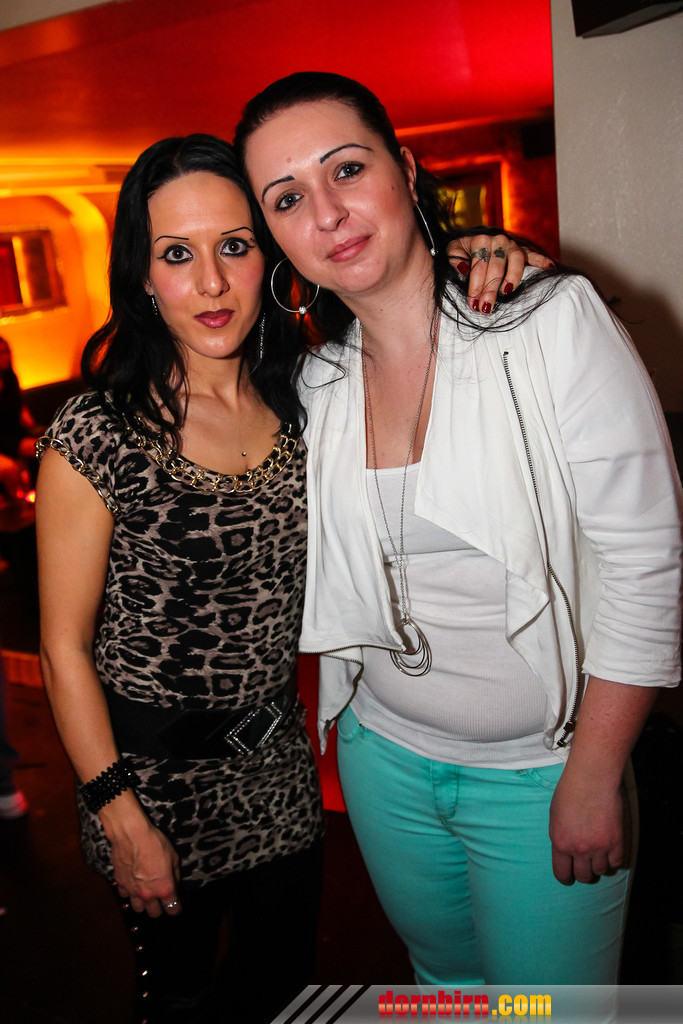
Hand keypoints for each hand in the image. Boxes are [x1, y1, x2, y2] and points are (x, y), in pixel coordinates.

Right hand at [107, 816, 181, 917]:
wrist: (131, 835)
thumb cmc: (154, 843)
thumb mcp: (174, 857)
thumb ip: (175, 875)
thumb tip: (174, 883)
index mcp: (164, 888)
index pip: (173, 909)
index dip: (176, 908)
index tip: (176, 906)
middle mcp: (148, 894)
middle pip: (154, 914)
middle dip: (159, 908)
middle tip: (160, 899)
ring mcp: (132, 891)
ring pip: (138, 909)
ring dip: (143, 904)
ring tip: (146, 894)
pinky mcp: (121, 884)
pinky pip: (125, 896)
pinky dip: (129, 892)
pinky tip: (133, 884)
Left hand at [448, 234, 553, 313]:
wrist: (472, 241)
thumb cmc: (463, 250)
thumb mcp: (452, 250)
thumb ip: (454, 258)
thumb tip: (462, 269)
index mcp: (480, 240)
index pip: (479, 265)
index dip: (475, 285)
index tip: (473, 302)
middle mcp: (497, 241)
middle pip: (496, 266)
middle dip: (490, 289)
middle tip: (486, 307)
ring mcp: (511, 245)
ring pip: (516, 260)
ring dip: (512, 276)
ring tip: (508, 291)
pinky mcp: (522, 250)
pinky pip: (533, 255)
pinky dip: (541, 260)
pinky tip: (549, 267)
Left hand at [548, 768, 623, 884]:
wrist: (591, 779)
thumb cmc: (569, 792)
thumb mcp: (554, 817)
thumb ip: (559, 836)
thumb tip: (565, 850)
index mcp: (560, 843)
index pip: (562, 873)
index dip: (566, 878)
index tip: (569, 877)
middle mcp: (579, 850)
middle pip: (584, 876)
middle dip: (584, 874)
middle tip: (586, 867)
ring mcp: (599, 847)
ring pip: (601, 871)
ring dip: (600, 866)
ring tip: (599, 855)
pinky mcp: (616, 842)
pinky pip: (617, 862)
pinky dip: (614, 860)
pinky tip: (611, 852)